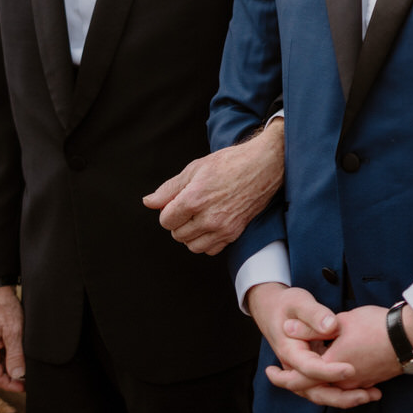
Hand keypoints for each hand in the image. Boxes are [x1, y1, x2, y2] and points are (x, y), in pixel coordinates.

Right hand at [0, 286, 25, 393]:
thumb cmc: (5, 309)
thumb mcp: (14, 332)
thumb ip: (15, 355)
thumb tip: (18, 376)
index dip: (10, 385)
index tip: (25, 387)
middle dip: (13, 376)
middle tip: (30, 378)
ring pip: (0, 364)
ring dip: (13, 367)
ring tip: (28, 366)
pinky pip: (0, 355)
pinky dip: (11, 357)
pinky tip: (23, 355)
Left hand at [143, 118, 284, 254]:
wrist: (264, 165)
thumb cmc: (231, 163)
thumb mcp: (195, 168)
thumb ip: (169, 189)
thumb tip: (149, 202)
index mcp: (194, 199)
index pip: (166, 221)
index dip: (167, 211)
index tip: (176, 203)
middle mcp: (208, 217)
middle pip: (177, 235)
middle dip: (178, 222)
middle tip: (189, 208)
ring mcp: (223, 228)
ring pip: (193, 246)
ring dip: (191, 234)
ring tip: (198, 217)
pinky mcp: (234, 233)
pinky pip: (211, 250)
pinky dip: (206, 241)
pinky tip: (210, 225)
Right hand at [247, 284, 364, 403]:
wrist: (273, 309)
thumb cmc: (287, 305)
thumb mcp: (298, 303)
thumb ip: (314, 314)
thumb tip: (331, 326)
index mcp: (290, 352)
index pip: (310, 368)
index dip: (330, 371)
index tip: (351, 369)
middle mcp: (295, 368)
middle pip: (315, 391)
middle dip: (341, 397)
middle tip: (366, 395)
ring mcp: (303, 372)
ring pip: (322, 393)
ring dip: (346, 398)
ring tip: (373, 394)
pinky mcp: (312, 371)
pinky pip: (327, 387)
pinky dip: (345, 391)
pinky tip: (368, 388)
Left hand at [290, 305, 402, 405]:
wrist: (409, 337)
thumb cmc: (375, 327)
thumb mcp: (339, 322)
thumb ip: (310, 328)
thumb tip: (286, 329)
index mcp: (331, 368)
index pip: (299, 380)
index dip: (281, 377)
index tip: (269, 371)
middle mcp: (343, 382)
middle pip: (313, 390)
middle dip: (296, 384)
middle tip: (282, 376)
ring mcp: (358, 384)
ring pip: (330, 391)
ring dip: (317, 385)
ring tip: (307, 376)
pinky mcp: (371, 381)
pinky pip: (347, 389)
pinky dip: (336, 384)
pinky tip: (337, 376)